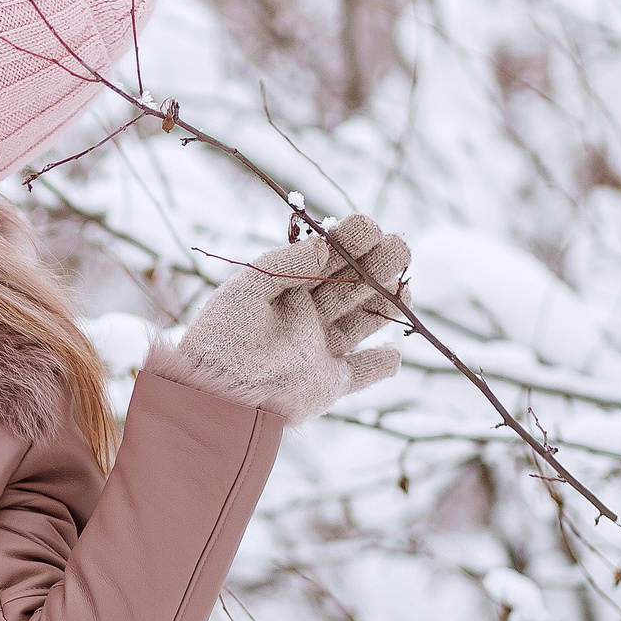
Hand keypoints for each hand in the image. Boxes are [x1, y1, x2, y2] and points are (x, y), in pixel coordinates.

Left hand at [175, 214, 409, 422]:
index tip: (369, 226)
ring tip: (405, 286)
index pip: (322, 262)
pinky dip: (380, 366)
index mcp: (282, 292)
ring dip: (383, 305)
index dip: (346, 243)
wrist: (215, 394)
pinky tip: (395, 354)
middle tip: (399, 245)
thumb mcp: (244, 290)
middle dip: (374, 266)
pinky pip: (361, 373)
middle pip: (348, 288)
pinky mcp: (328, 384)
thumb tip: (321, 245)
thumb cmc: (221, 338)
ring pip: (359, 323)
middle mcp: (303, 319)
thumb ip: (282, 265)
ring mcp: (317, 351)